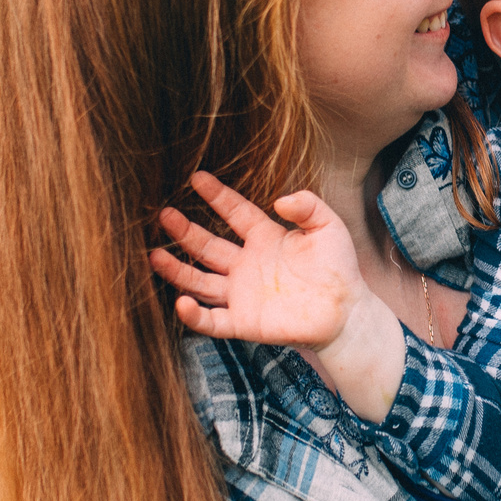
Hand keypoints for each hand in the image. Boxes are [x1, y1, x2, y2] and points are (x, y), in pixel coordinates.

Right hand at [151, 170, 375, 349]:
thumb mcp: (328, 227)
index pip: (234, 212)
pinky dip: (194, 314)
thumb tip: (279, 199)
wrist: (347, 313)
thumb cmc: (339, 268)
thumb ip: (307, 206)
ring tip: (154, 255)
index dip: (216, 196)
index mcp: (265, 238)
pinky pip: (211, 320)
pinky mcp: (243, 323)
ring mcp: (242, 294)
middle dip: (185, 231)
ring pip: (199, 281)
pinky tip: (180, 302)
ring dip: (177, 270)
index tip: (196, 177)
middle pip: (207, 246)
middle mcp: (247, 264)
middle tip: (163, 214)